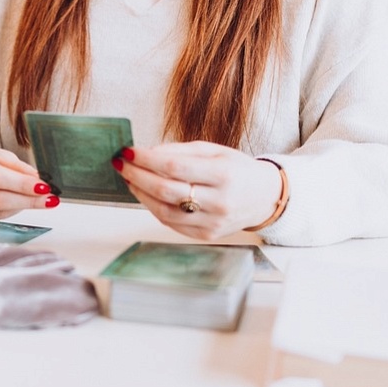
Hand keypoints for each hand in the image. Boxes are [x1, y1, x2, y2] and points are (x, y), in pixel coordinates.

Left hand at [112, 141, 281, 239]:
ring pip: (164, 210)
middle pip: (165, 190)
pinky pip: (171, 223)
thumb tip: (148, 152)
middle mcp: (219, 201)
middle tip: (121, 164)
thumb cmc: (238, 170)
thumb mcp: (215, 150)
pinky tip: (145, 194)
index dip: (147, 159)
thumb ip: (180, 151)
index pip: (175, 166)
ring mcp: (212, 222)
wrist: (266, 197)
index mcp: (224, 174)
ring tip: (129, 179)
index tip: (128, 151)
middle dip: (137, 175)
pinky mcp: (206, 236)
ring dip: (140, 194)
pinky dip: (153, 207)